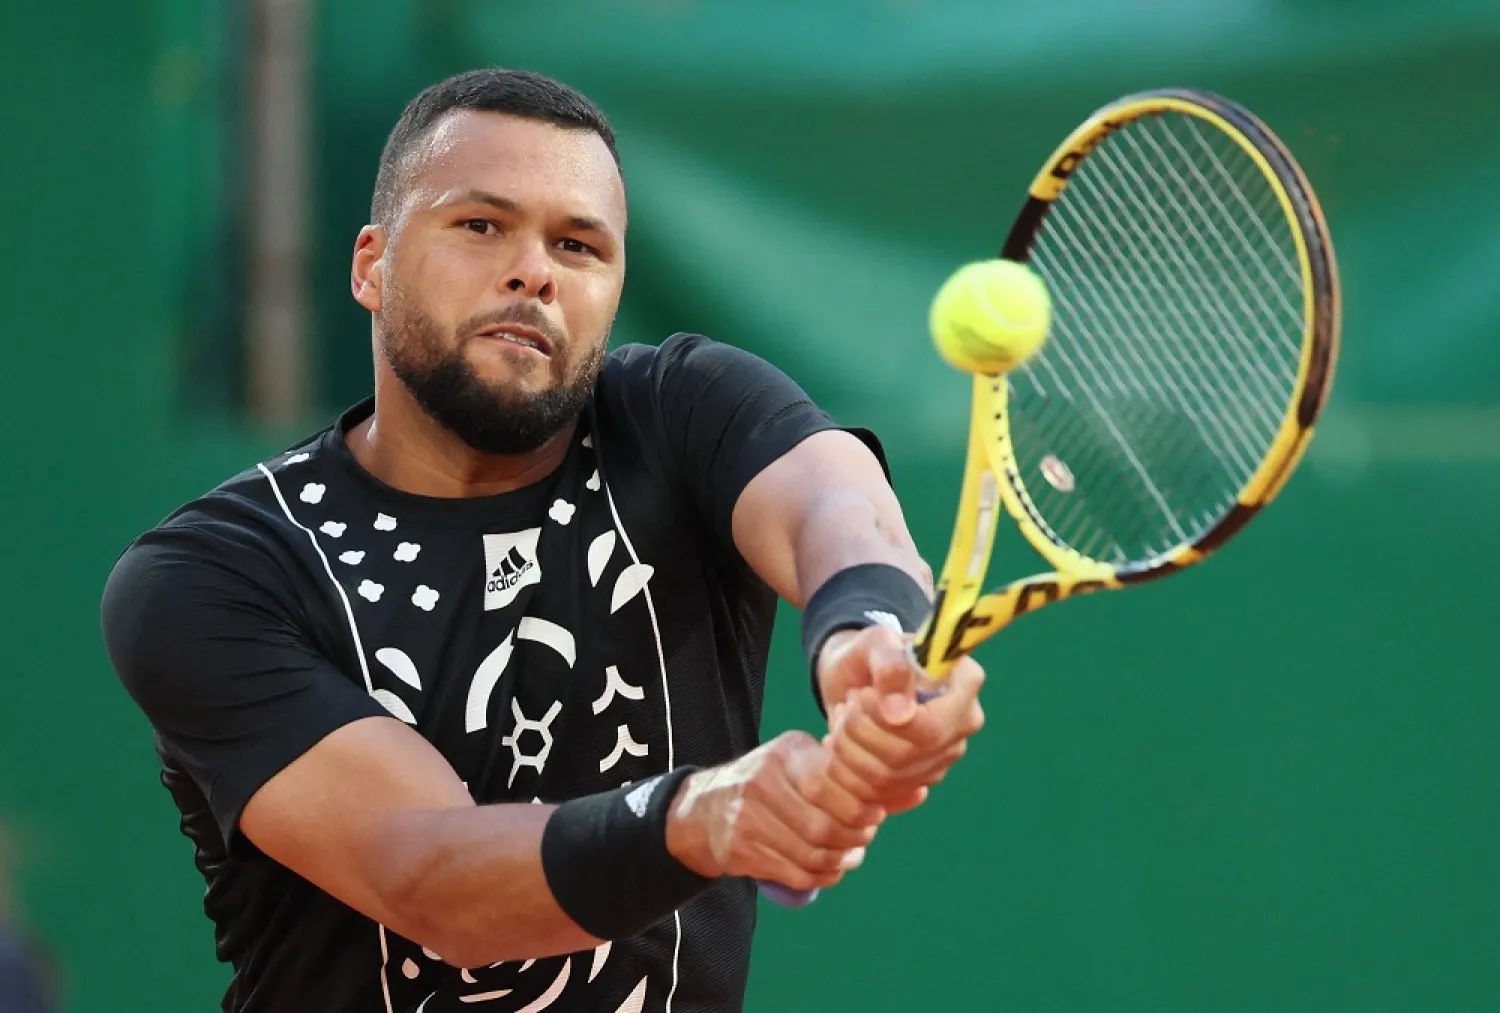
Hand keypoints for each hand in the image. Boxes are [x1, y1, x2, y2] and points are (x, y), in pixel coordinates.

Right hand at [664, 731, 884, 893]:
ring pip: (811, 852)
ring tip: (849, 854)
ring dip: (840, 860)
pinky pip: (794, 873)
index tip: (874, 814)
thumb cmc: (771, 783)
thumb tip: (920, 791)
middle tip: (863, 836)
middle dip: (853, 838)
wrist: (703, 809)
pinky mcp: (740, 850)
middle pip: (824, 825)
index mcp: (784, 754)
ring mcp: (748, 818)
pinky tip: (829, 867)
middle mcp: (763, 782)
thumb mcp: (804, 764)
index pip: (831, 783)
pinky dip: (821, 877)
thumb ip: (857, 778)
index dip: (861, 807)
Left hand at [817, 626, 985, 813]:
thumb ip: (889, 665)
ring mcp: (944, 756)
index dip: (885, 721)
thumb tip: (900, 715)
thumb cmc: (870, 654)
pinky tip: (844, 742)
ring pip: (885, 778)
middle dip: (859, 732)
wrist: (857, 679)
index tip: (862, 696)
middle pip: (904, 756)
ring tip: (844, 719)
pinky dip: (846, 769)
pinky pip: (875, 793)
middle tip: (848, 705)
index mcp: (964, 682)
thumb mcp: (873, 643)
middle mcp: (964, 723)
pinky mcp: (919, 780)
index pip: (931, 727)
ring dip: (847, 748)